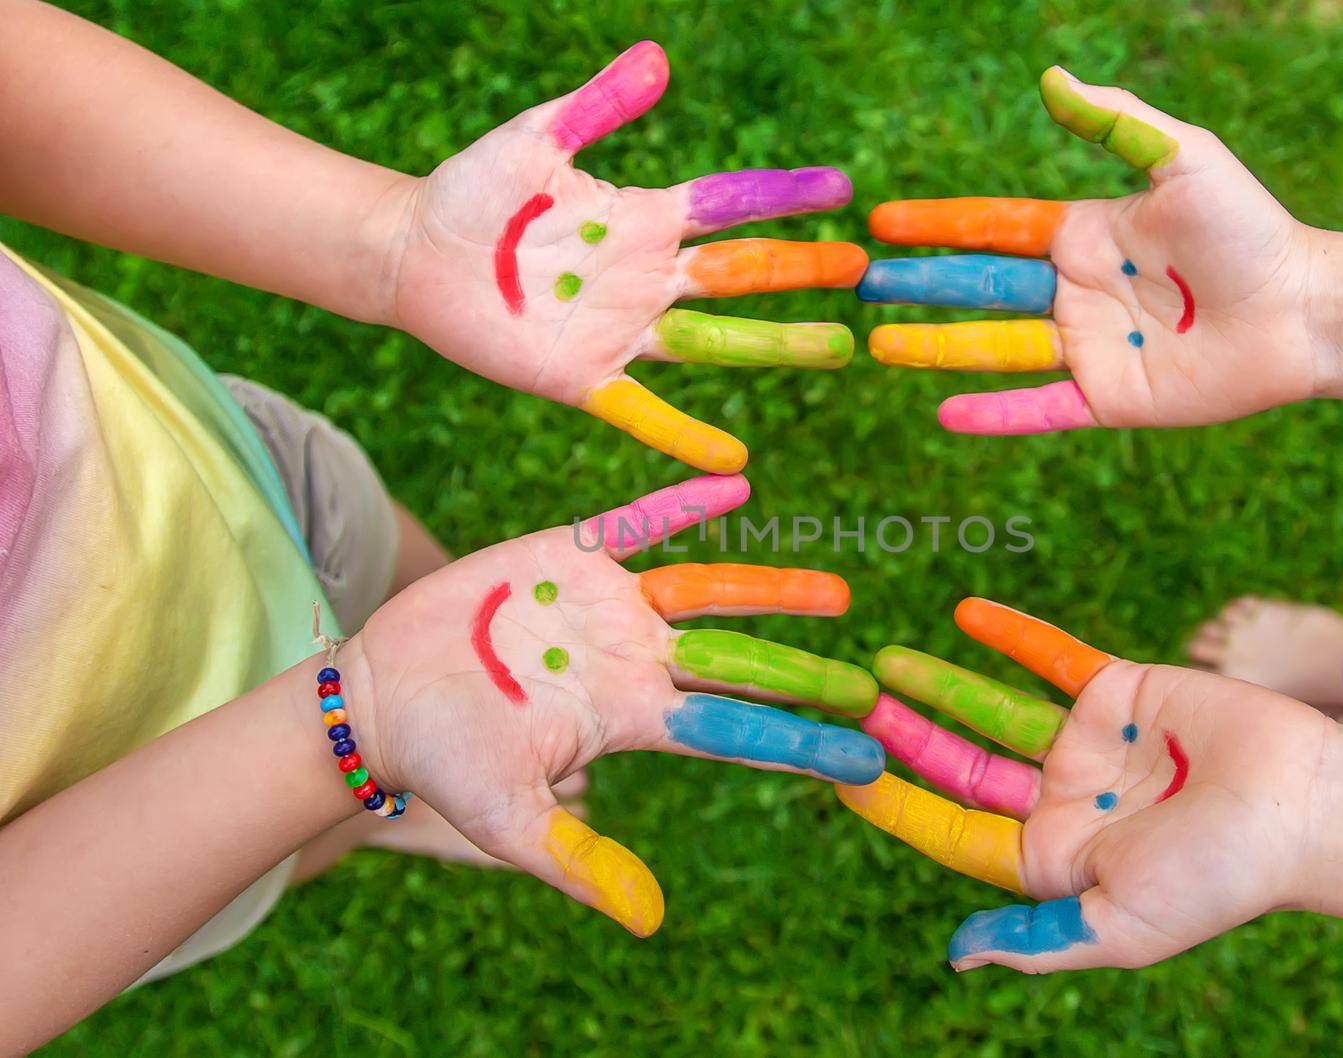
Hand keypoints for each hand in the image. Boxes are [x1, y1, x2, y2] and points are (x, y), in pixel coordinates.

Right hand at [342, 474, 883, 936]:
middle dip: (805, 672)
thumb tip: (650, 922)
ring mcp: (609, 606)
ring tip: (840, 592)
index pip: (733, 730)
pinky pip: (638, 523)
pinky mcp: (569, 556)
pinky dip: (681, 505)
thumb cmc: (444, 763)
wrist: (384, 696)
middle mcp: (636, 661)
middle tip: (873, 683)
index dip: (798, 742)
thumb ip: (579, 862)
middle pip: (739, 661)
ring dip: (769, 587)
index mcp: (632, 718)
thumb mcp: (509, 821)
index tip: (864, 759)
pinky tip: (736, 484)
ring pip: (706, 590)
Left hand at [381, 41, 865, 472]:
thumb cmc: (474, 191)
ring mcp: (621, 332)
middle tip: (863, 268)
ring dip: (777, 345)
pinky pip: (644, 412)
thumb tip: (659, 58)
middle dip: (802, 270)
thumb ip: (599, 107)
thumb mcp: (537, 140)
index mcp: (642, 219)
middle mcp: (646, 277)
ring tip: (838, 345)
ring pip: (715, 341)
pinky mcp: (584, 378)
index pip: (729, 205)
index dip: (784, 194)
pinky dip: (684, 437)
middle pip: (741, 274)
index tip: (842, 189)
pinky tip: (732, 459)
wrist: (415, 253)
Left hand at [835, 598, 1333, 971]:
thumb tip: (956, 957)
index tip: (843, 773)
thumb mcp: (1121, 925)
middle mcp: (1065, 800)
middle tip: (850, 703)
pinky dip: (1012, 634)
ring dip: (942, 685)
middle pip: (964, 765)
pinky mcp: (1123, 691)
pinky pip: (1053, 656)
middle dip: (907, 737)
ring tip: (885, 660)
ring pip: (996, 708)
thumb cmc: (1220, 879)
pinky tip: (964, 613)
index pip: (956, 830)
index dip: (899, 804)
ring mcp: (1092, 744)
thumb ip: (1039, 940)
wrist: (1307, 808)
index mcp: (1057, 860)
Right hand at [857, 66, 1327, 433]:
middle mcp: (1076, 293)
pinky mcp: (1108, 399)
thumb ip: (1116, 124)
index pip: (994, 227)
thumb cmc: (1250, 228)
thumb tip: (1052, 77)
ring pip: (996, 348)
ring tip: (880, 346)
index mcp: (1086, 235)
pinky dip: (994, 414)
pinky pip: (1038, 408)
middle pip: (980, 288)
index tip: (886, 221)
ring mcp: (1088, 349)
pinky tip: (945, 414)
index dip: (940, 224)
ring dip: (937, 348)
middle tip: (861, 284)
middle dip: (920, 285)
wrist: (1302, 309)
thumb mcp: (1183, 160)